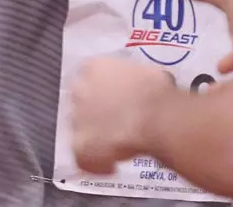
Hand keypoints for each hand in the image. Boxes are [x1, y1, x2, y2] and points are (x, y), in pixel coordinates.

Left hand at [70, 59, 174, 174]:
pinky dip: (97, 164)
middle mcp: (79, 90)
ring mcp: (77, 119)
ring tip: (115, 145)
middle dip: (95, 111)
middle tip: (115, 120)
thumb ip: (134, 79)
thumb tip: (141, 86)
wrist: (154, 115)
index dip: (103, 88)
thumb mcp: (148, 73)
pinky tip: (112, 166)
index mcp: (94, 67)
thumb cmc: (156, 89)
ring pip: (81, 129)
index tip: (115, 96)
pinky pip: (84, 158)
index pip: (90, 74)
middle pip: (82, 102)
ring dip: (95, 136)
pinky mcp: (80, 146)